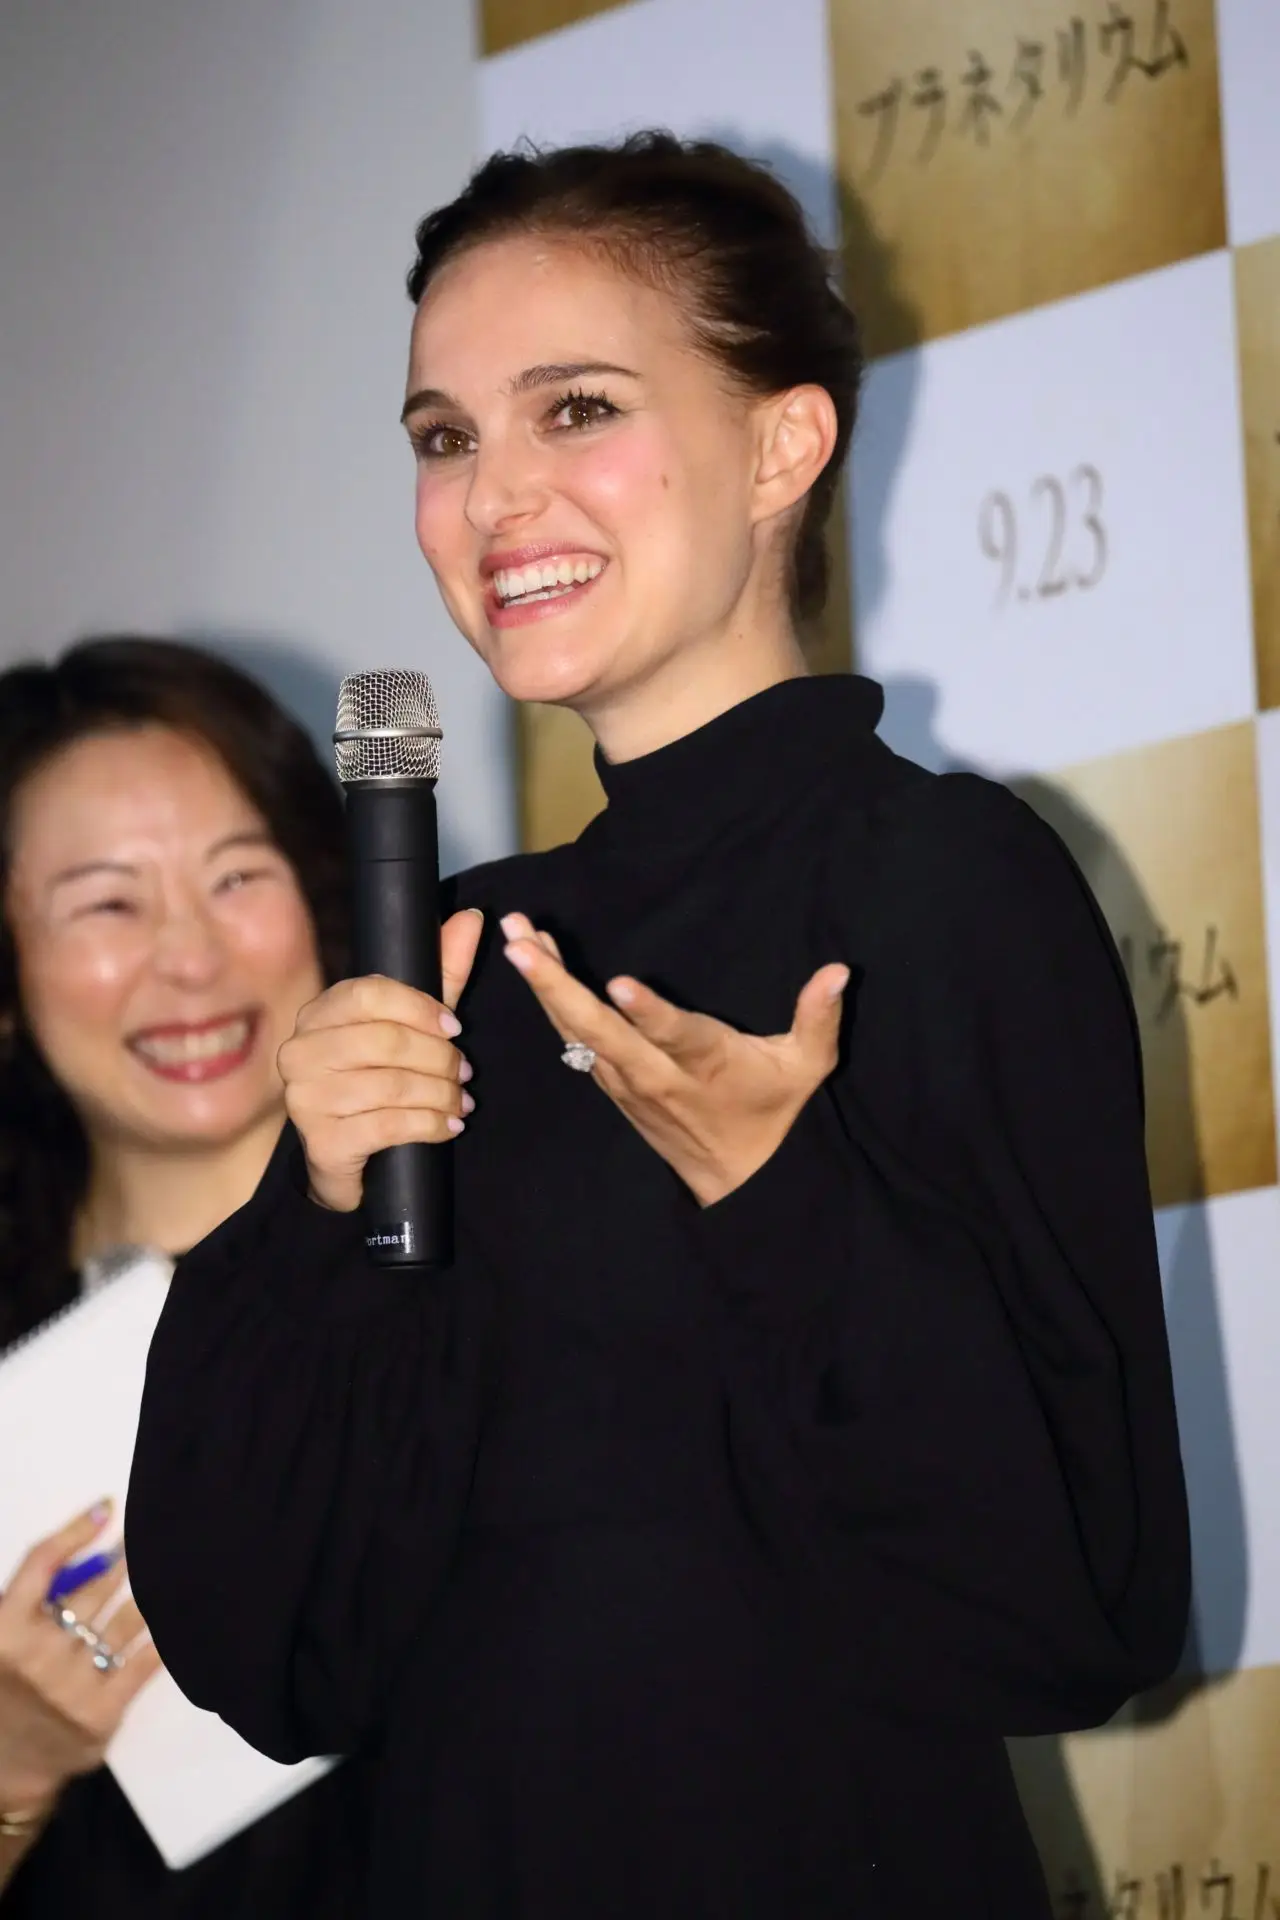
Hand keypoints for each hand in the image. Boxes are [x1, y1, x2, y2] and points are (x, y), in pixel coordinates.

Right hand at [0, 1503, 160, 1819]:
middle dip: (121, 1560)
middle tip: (144, 1540)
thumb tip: (89, 1547)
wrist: (5, 1769)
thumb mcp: (2, 1640)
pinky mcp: (101, 1713)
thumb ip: (33, 1600)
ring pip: (123, 1620)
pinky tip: (176, 1620)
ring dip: (146, 1592)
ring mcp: (71, 1685)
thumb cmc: (5, 1690)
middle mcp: (37, 1654)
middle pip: (92, 1589)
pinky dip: (159, 1638)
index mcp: (2, 1631)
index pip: (41, 1563)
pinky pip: (142, 1662)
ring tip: (166, 1572)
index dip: (74, 1531)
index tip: (106, 1508)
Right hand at [280, 908, 483, 1212]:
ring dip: (439, 1095)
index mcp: (320, 1013)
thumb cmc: (380, 1080)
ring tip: (461, 1102)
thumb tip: (472, 916)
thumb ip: (442, 973)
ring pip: (390, 1086)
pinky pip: (387, 1126)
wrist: (344, 1156)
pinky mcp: (321, 1141)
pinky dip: (428, 1126)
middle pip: (384, 1041)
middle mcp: (301, 1051)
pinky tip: (447, 1127)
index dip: (419, 1008)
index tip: (455, 1026)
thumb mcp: (414, 1025)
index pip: (368, 994)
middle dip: (437, 1058)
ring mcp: (305, 1098)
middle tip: (465, 1072)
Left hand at [500, 913, 848, 1205]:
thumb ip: (818, 1016)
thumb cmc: (774, 1111)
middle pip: (599, 1032)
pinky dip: (552, 1001)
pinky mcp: (610, 1083)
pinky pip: (572, 1039)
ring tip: (517, 935)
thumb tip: (838, 970)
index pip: (675, 1036)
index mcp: (707, 1064)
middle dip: (557, 986)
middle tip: (520, 944)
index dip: (649, 1013)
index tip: (619, 985)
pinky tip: (535, 961)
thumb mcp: (808, 1067)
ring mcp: (626, 1082)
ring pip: (575, 1033)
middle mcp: (656, 1074)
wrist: (738, 1179)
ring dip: (544, 985)